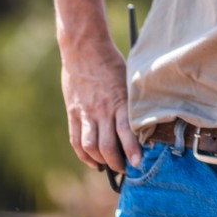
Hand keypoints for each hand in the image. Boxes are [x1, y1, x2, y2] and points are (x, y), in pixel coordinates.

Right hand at [59, 37, 140, 171]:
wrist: (85, 48)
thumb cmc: (112, 63)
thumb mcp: (128, 80)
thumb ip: (131, 102)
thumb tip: (143, 121)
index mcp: (119, 101)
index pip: (126, 132)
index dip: (132, 150)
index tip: (138, 163)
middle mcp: (102, 110)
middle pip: (107, 146)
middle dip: (117, 162)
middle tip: (126, 168)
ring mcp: (85, 112)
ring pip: (90, 146)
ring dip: (100, 161)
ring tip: (109, 166)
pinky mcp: (73, 112)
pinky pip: (76, 139)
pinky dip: (84, 154)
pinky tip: (92, 161)